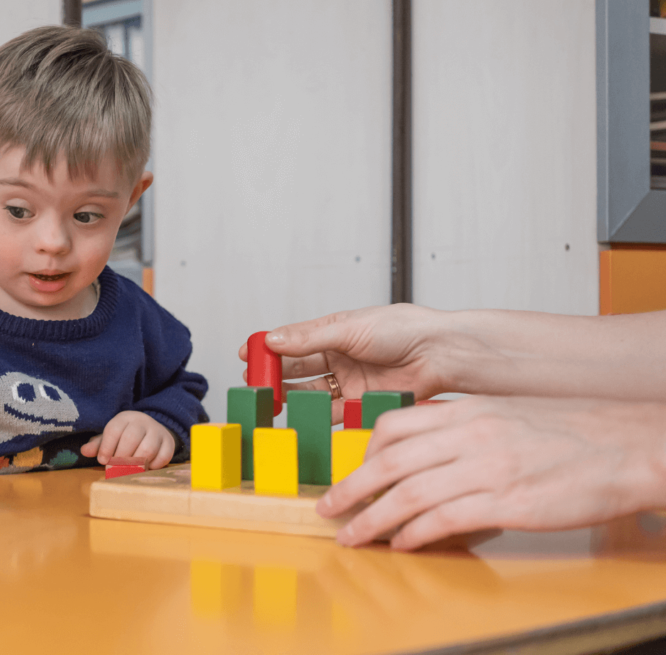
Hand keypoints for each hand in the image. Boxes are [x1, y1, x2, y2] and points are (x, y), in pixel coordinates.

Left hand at [80, 411, 176, 468]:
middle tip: (114, 470)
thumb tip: (85, 451)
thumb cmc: (125, 436)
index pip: (114, 429)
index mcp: (125, 418)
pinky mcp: (169, 442)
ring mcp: (157, 431)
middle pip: (131, 438)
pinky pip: (163, 456)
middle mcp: (142, 422)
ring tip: (128, 471)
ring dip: (136, 464)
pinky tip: (146, 468)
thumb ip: (98, 445)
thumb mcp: (111, 437)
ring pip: (147, 449)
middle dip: (120, 458)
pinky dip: (154, 466)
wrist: (151, 430)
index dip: (106, 447)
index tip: (102, 460)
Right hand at [239, 304, 449, 401]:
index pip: (293, 340)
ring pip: (311, 391)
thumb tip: (272, 339)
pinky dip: (316, 416)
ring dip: (291, 396)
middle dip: (275, 375)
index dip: (269, 347)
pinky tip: (302, 417)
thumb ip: (309, 338)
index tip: (247, 354)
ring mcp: (350, 381)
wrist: (439, 353)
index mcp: (334, 332)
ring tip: (271, 401)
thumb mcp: (349, 328)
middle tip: (255, 382)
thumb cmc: (402, 328)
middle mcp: (339, 356)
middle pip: (298, 368)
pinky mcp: (362, 403)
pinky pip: (333, 413)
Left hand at [316, 396, 665, 549]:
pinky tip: (402, 544)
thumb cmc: (572, 433)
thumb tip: (427, 451)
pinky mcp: (506, 502)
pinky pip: (444, 520)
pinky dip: (415, 534)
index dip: (363, 454)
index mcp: (466, 412)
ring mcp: (486, 468)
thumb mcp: (506, 416)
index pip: (393, 428)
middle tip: (328, 509)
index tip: (351, 474)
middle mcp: (469, 435)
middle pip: (388, 463)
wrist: (627, 445)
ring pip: (406, 494)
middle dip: (350, 489)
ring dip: (371, 520)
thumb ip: (463, 429)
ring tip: (352, 536)